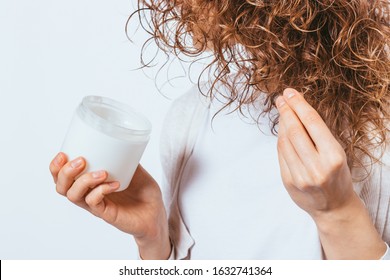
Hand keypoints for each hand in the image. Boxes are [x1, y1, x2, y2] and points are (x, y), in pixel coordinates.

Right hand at [49, 153, 170, 258]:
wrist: (157, 212)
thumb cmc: (143, 191)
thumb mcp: (133, 168)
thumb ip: (125, 156)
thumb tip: (122, 139)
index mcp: (89, 184)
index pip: (62, 177)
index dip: (56, 167)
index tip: (63, 154)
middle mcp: (88, 195)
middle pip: (62, 187)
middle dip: (65, 172)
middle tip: (81, 161)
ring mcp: (97, 206)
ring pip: (74, 196)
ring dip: (83, 180)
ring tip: (102, 172)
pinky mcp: (106, 214)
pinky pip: (93, 203)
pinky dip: (101, 191)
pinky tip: (114, 184)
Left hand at [275, 88, 354, 215]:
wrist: (333, 207)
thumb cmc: (337, 176)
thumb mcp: (336, 153)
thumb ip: (318, 135)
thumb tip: (296, 109)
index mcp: (334, 157)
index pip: (313, 123)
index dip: (299, 105)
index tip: (290, 93)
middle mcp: (316, 167)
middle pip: (295, 131)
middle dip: (286, 111)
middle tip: (280, 98)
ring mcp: (300, 176)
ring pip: (284, 142)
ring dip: (281, 123)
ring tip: (281, 111)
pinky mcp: (288, 182)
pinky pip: (281, 154)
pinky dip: (280, 139)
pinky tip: (282, 130)